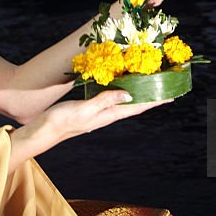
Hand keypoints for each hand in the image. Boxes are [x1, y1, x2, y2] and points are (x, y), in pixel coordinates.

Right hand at [8, 90, 171, 170]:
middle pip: (136, 104)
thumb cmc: (62, 120)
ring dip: (139, 94)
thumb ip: (105, 100)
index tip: (172, 95)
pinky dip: (123, 91)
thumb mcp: (84, 109)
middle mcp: (108, 114)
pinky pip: (113, 98)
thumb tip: (129, 94)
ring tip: (151, 85)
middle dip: (152, 96)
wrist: (44, 129)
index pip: (138, 107)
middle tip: (167, 86)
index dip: (155, 101)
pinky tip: (124, 86)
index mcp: (109, 115)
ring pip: (126, 101)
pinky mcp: (91, 108)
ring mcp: (100, 112)